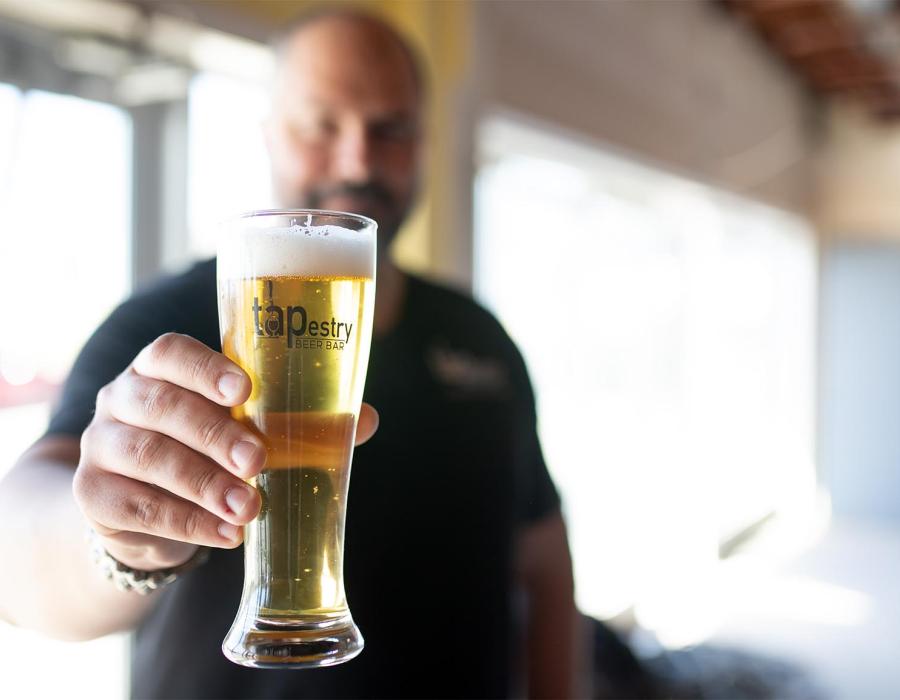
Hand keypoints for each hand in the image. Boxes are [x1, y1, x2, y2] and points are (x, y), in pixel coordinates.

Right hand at [72, 333, 378, 571]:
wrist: (143, 507)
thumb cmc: (206, 450)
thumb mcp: (247, 429)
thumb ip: (301, 421)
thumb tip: (365, 419)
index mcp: (159, 369)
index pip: (169, 352)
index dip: (204, 368)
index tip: (244, 389)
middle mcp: (122, 399)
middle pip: (160, 405)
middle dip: (214, 434)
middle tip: (257, 461)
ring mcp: (102, 447)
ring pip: (148, 458)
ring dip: (204, 484)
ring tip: (249, 506)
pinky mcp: (95, 497)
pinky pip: (138, 509)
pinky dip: (188, 522)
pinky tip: (228, 532)